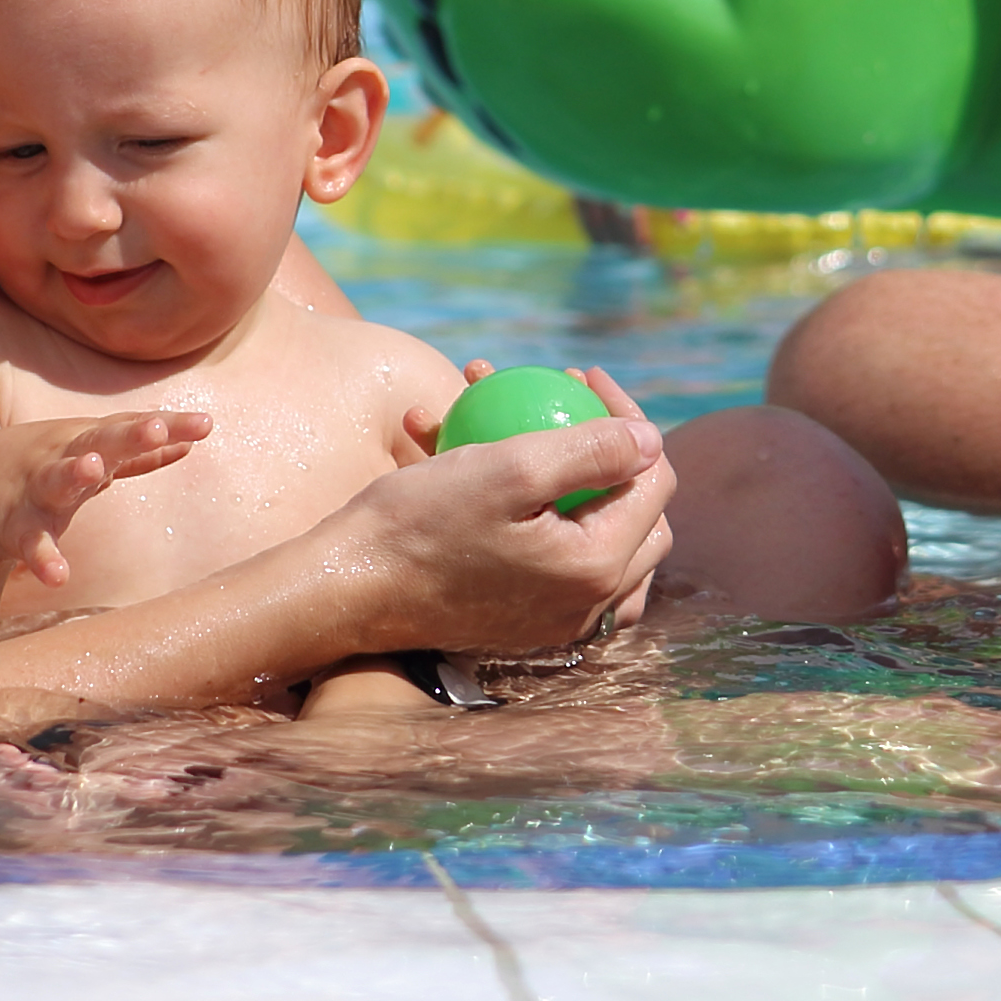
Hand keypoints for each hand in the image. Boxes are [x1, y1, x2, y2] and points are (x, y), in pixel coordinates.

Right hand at [0, 409, 210, 587]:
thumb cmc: (46, 467)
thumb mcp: (94, 454)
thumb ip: (145, 452)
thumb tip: (194, 437)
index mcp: (90, 442)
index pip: (134, 428)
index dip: (170, 424)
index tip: (208, 423)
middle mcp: (65, 459)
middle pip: (100, 442)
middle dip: (128, 435)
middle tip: (154, 428)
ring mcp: (37, 490)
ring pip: (57, 480)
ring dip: (74, 474)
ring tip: (94, 470)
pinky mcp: (13, 526)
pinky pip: (30, 543)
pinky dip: (43, 558)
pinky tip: (58, 577)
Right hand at [329, 399, 673, 656]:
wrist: (348, 587)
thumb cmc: (420, 522)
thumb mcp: (508, 469)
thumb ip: (592, 452)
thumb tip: (651, 438)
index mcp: (596, 568)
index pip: (653, 480)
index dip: (631, 419)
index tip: (581, 376)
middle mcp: (589, 606)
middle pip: (642, 515)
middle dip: (615, 449)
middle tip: (571, 403)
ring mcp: (558, 621)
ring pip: (609, 543)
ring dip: (592, 487)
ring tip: (559, 443)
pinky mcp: (527, 624)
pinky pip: (567, 566)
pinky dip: (560, 524)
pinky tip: (531, 488)